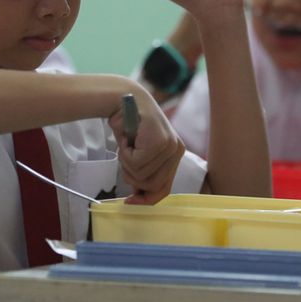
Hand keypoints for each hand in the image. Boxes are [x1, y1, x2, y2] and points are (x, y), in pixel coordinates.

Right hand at [108, 89, 184, 204]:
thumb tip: (138, 201)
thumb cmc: (129, 126)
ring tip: (126, 145)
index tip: (129, 202)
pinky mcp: (158, 141)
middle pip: (152, 186)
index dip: (146, 200)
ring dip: (125, 163)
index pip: (164, 189)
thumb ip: (144, 175)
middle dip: (131, 177)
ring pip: (141, 175)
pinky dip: (123, 154)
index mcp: (175, 155)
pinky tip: (126, 139)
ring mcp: (169, 146)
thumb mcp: (139, 155)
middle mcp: (177, 151)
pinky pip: (135, 163)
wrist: (123, 99)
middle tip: (124, 158)